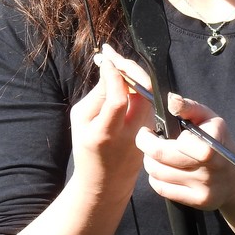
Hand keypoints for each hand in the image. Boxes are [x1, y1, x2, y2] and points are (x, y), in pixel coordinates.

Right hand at [69, 44, 152, 194]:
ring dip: (134, 73)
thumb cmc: (87, 147)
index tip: (106, 59)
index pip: (117, 98)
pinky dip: (137, 85)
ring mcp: (146, 131)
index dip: (114, 74)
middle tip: (112, 55)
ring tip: (116, 63)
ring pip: (147, 92)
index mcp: (106, 134)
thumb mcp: (80, 121)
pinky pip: (147, 100)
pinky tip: (124, 79)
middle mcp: (131, 133)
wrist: (106, 180)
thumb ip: (97, 95)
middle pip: (142, 91)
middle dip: (128, 66)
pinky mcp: (154, 128)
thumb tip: (110, 68)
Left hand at [134, 93, 234, 210]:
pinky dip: (156, 178)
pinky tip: (161, 170)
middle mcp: (210, 168)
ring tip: (155, 154)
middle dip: (146, 148)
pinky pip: (163, 190)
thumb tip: (170, 100)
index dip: (152, 138)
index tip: (148, 131)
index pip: (173, 144)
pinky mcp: (197, 201)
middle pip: (160, 160)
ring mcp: (204, 188)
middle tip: (146, 140)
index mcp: (212, 144)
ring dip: (149, 162)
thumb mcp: (209, 119)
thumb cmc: (219, 141)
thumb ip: (189, 107)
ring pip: (158, 175)